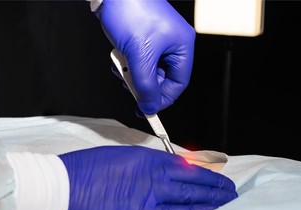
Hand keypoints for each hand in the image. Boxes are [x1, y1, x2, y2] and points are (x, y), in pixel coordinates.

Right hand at [58, 146, 236, 209]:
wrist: (64, 186)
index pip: (183, 163)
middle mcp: (153, 174)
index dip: (203, 170)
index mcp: (146, 157)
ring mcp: (149, 195)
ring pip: (189, 197)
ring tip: (227, 201)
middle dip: (215, 185)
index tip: (215, 173)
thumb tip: (156, 170)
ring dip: (211, 199)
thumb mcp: (117, 157)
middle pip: (193, 179)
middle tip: (230, 190)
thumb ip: (140, 164)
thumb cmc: (85, 170)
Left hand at [98, 0, 194, 114]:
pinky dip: (126, 64)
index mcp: (181, 46)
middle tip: (129, 85)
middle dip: (143, 84)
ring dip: (132, 74)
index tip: (148, 109)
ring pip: (147, 71)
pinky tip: (118, 56)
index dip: (162, 99)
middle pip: (161, 79)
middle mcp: (172, 44)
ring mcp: (157, 41)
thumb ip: (145, 86)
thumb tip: (149, 106)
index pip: (178, 84)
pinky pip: (138, 61)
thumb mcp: (139, 55)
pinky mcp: (142, 39)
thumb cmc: (131, 10)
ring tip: (121, 65)